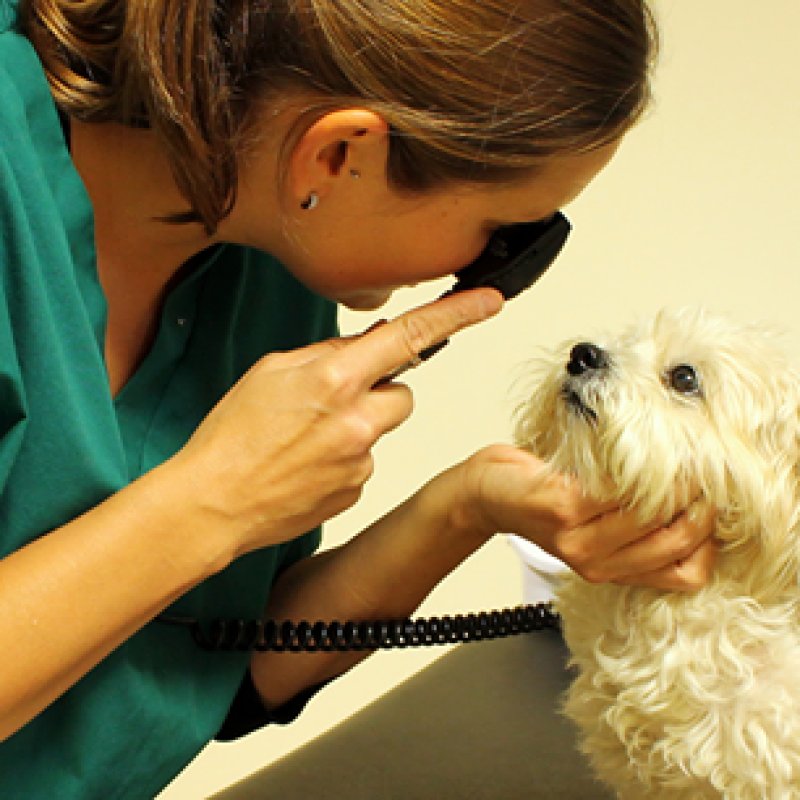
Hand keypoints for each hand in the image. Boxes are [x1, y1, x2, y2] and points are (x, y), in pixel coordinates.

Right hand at [171, 288, 502, 559]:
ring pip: (383, 429)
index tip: (488, 302)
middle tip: (333, 404)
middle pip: (404, 393)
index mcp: (335, 379)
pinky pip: (367, 463)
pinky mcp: (358, 490)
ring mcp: (362, 460)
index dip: (454, 315)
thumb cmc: (232, 438)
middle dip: (379, 392)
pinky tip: (307, 465)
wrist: (213, 504)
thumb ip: (328, 354)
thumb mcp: (272, 371)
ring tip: (309, 439)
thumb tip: (367, 345)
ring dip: (360, 426)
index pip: (409, 336)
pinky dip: (345, 459)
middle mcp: (358, 420)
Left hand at [459, 445, 717, 590]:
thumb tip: (698, 499)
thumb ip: (638, 528)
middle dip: (700, 502)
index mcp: (611, 570)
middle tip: (701, 470)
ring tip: (674, 455)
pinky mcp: (562, 507)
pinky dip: (637, 467)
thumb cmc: (544, 499)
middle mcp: (597, 564)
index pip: (686, 573)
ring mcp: (578, 538)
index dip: (709, 539)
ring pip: (653, 516)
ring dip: (674, 480)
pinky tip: (636, 450)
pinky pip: (618, 490)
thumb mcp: (596, 526)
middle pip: (676, 542)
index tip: (711, 502)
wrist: (487, 492)